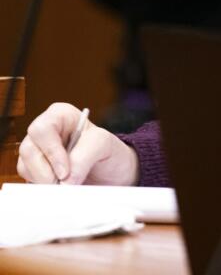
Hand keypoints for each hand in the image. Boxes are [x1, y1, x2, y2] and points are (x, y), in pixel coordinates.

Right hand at [17, 103, 138, 185]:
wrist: (112, 172)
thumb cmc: (108, 150)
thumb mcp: (104, 145)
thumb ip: (85, 156)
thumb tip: (65, 179)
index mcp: (60, 115)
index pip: (42, 129)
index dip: (51, 151)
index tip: (64, 172)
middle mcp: (45, 131)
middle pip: (28, 150)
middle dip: (46, 172)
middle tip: (65, 184)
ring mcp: (37, 150)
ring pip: (25, 166)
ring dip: (45, 181)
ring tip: (67, 184)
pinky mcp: (34, 169)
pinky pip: (28, 179)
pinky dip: (43, 187)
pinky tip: (60, 186)